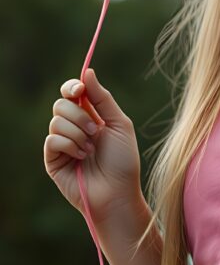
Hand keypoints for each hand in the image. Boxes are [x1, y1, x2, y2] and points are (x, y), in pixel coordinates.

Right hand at [44, 69, 142, 224]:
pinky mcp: (52, 160)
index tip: (79, 89)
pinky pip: (52, 139)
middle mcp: (73, 128)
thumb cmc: (123, 161)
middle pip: (61, 103)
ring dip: (78, 133)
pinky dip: (70, 145)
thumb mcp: (119, 124)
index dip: (72, 86)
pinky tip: (82, 157)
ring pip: (56, 120)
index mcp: (90, 116)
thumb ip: (102, 98)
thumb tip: (87, 71)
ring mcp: (62, 144)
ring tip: (91, 149)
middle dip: (80, 115)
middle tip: (96, 131)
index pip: (71, 92)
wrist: (118, 193)